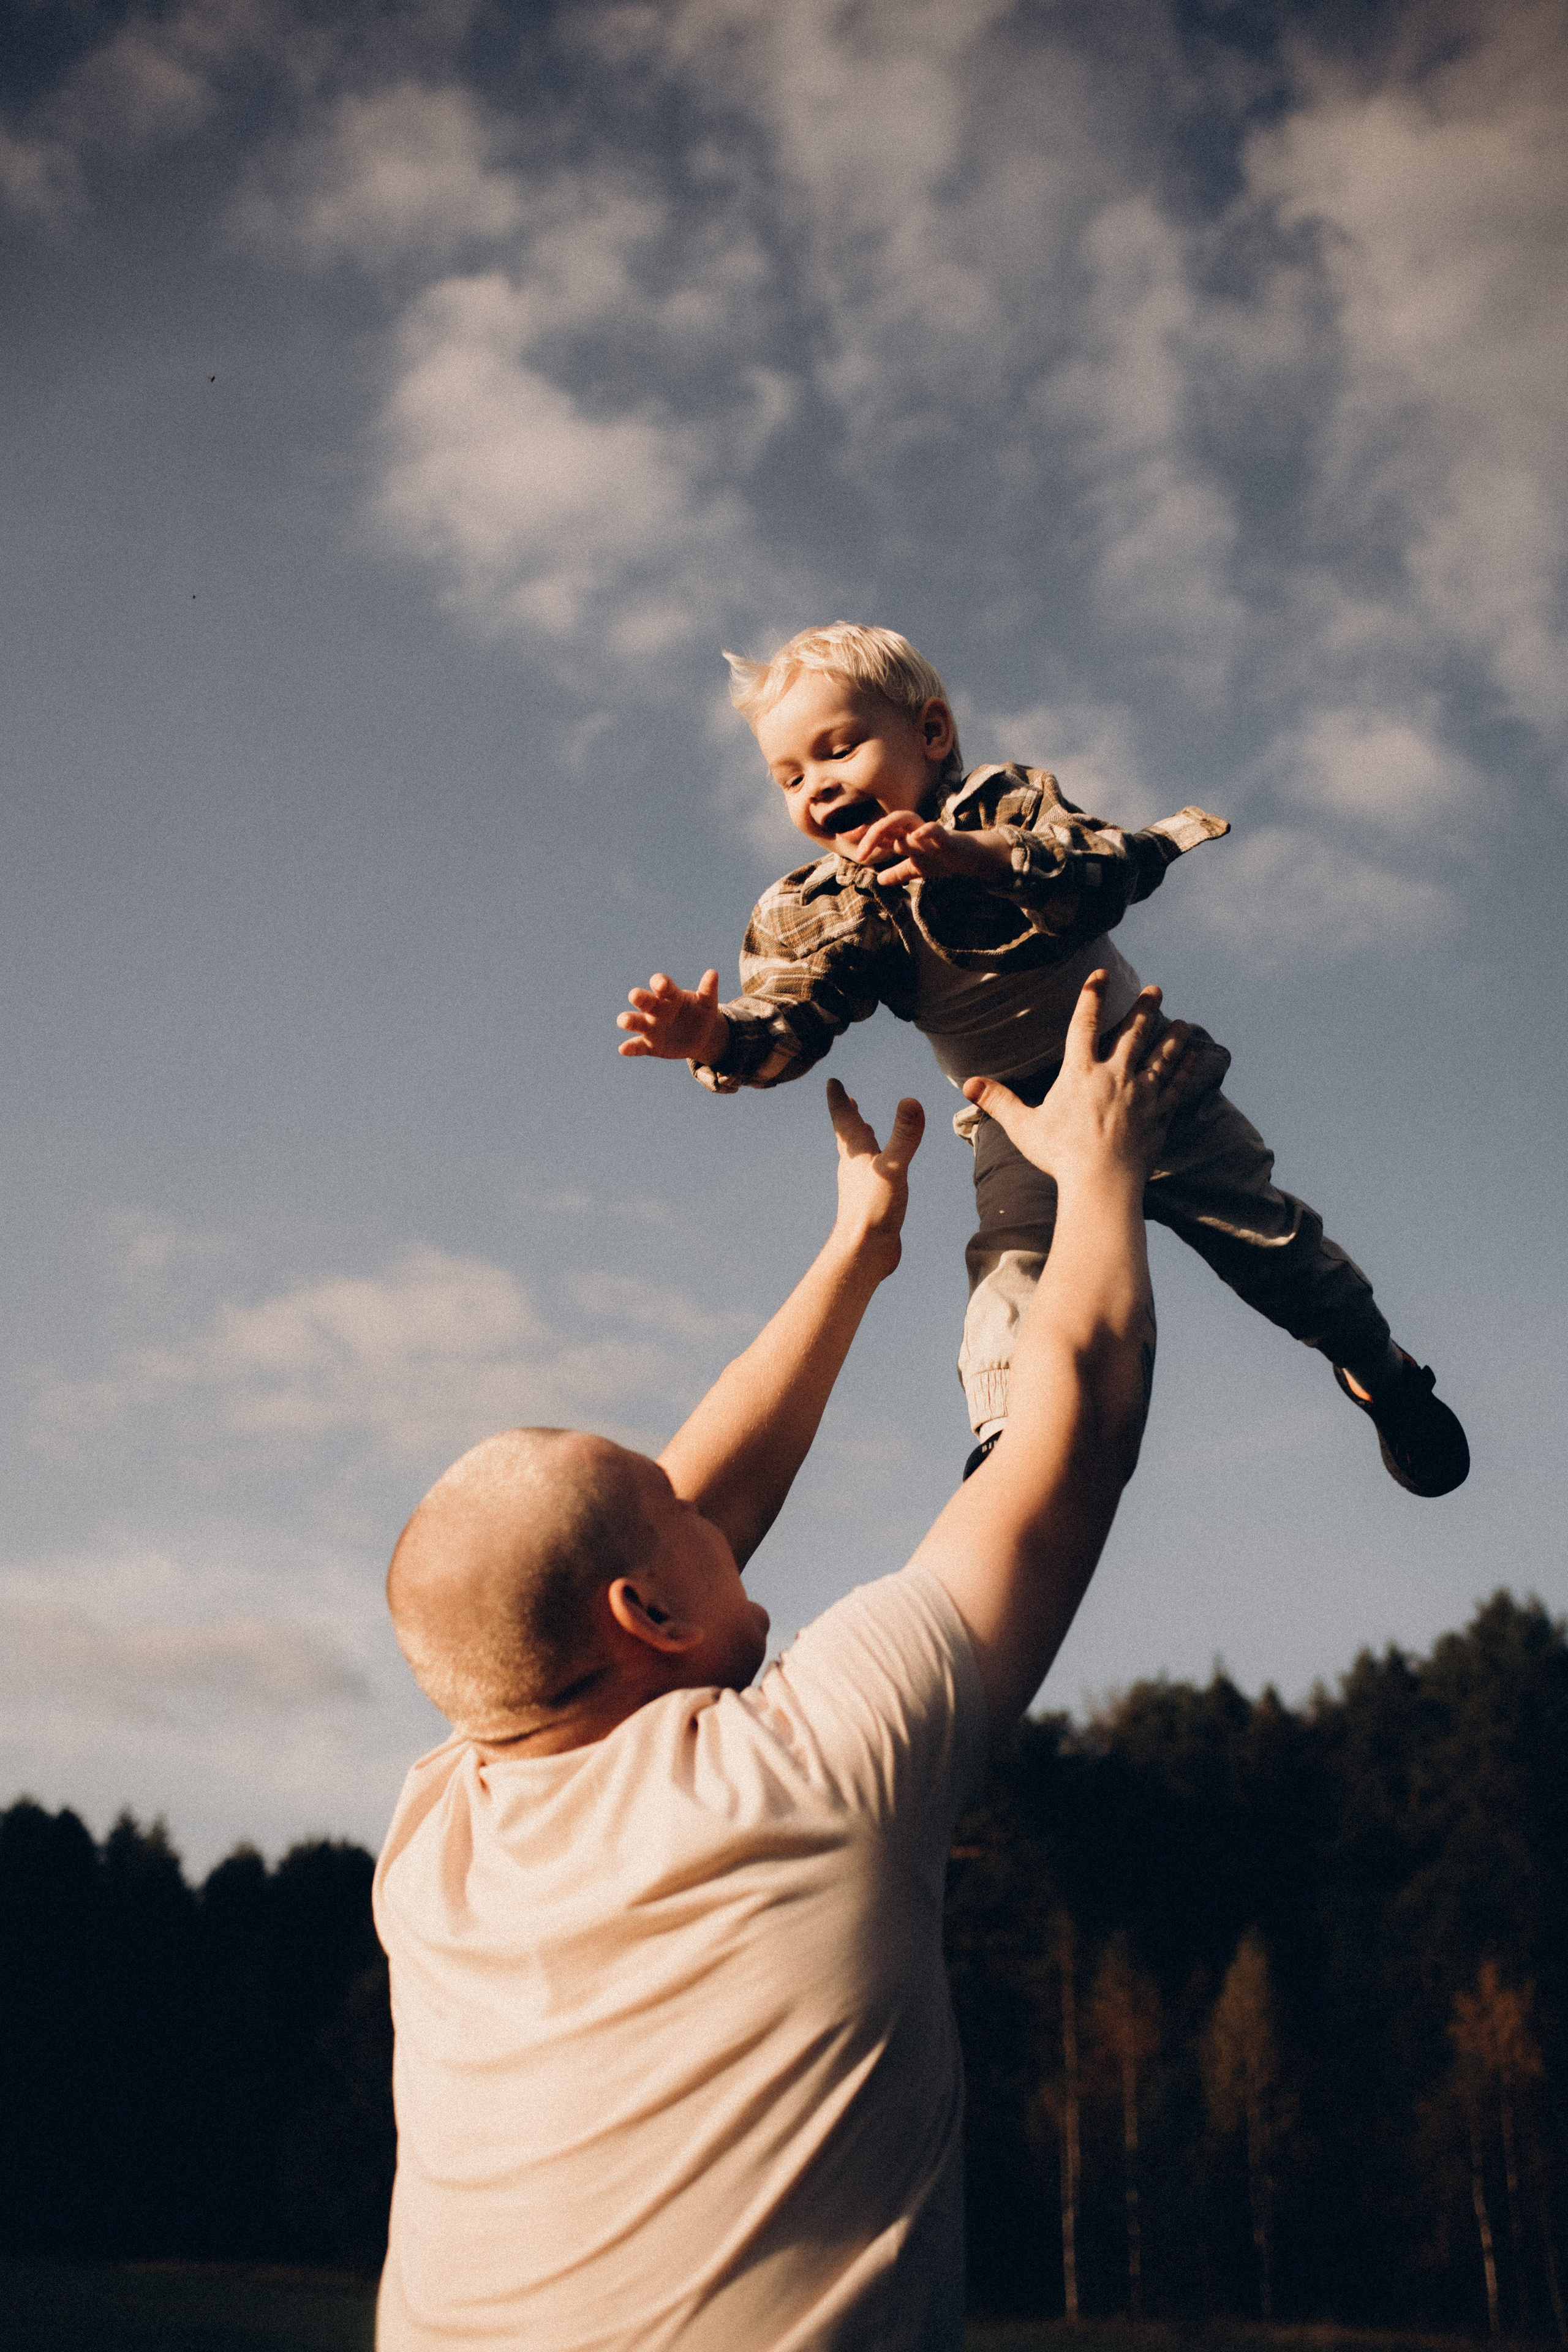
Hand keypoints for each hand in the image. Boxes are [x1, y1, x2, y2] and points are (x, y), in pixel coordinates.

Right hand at [617, 969, 728, 1064]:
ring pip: (635, 1021)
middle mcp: (655, 1009)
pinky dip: (630, 1047)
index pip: (660, 984)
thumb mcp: (707, 1003)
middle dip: (639, 997)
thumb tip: (712, 973)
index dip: (660, 983)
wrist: (701, 1037)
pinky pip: (638, 1046)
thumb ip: (708, 990)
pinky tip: (623, 1049)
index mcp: (669, 995)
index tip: (662, 984)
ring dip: (628, 1020)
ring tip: (624, 1021)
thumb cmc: (701, 1014)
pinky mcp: (650, 1045)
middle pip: (643, 999)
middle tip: (635, 996)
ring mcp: (650, 1027)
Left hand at [825, 1079, 924, 1281]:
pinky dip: (874, 1162)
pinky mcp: (870, 1202)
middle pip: (849, 1135)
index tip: (832, 1081)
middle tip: (847, 1099)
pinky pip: (870, 1175)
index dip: (838, 1099)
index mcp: (857, 1155)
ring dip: (860, 1139)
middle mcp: (855, 1167)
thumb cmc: (874, 1210)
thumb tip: (911, 1100)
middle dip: (848, 1116)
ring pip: (858, 1155)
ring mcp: (861, 1186)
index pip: (844, 1120)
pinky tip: (881, 1171)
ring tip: (864, 1129)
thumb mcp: (893, 1168)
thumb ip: (904, 1136)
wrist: (865, 1252)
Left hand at [853, 813, 1013, 887]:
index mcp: (906, 838)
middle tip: (860, 855)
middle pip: (888, 823)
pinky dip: (925, 831)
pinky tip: (915, 837)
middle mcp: (914, 831)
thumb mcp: (917, 868)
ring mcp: (928, 832)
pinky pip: (934, 829)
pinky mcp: (946, 836)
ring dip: (887, 828)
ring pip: (905, 818)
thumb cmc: (943, 857)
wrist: (972, 857)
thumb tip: (879, 880)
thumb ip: (898, 873)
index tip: (844, 837)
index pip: (881, 832)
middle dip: (872, 835)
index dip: (863, 834)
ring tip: (875, 845)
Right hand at [961, 976, 1192, 1189]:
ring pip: (1161, 1056)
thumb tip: (968, 1084)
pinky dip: (1186, 1069)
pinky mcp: (1159, 1114)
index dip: (1092, 997)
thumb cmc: (1060, 1155)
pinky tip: (1195, 1057)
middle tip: (1156, 989)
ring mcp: (1141, 1093)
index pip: (1085, 1024)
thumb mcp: (1023, 1127)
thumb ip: (999, 1101)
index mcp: (1080, 1073)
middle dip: (1145, 1008)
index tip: (1101, 974)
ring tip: (1182, 1022)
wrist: (1101, 1182)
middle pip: (1133, 1033)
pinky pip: (1176, 1085)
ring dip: (1172, 1036)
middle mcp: (1114, 1075)